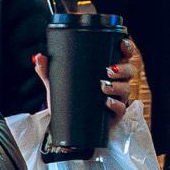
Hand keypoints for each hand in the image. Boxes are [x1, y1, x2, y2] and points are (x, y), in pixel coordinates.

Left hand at [32, 41, 146, 125]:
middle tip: (109, 70)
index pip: (122, 56)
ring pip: (127, 88)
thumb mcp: (56, 83)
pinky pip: (121, 108)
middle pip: (130, 71)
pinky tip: (107, 102)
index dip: (126, 48)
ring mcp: (117, 99)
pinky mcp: (115, 114)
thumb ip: (47, 69)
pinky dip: (115, 104)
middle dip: (123, 68)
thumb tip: (39, 57)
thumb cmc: (68, 101)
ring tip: (103, 86)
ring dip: (118, 86)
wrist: (67, 126)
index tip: (121, 43)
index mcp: (106, 70)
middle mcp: (116, 83)